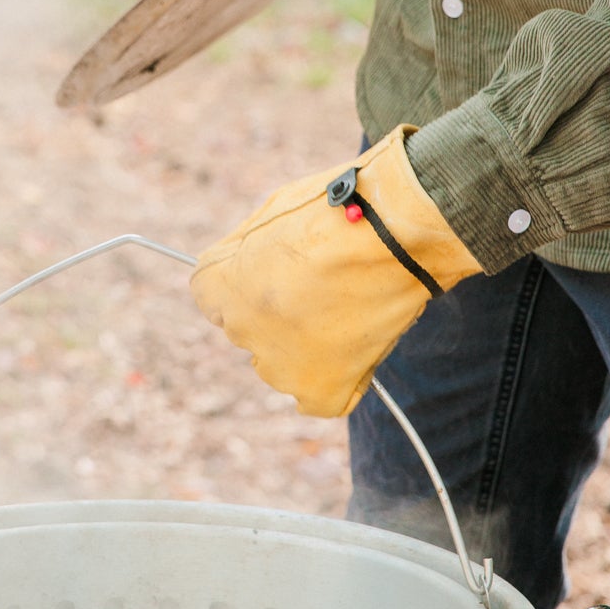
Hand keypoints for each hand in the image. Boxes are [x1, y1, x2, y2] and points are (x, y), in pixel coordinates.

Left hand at [189, 128, 482, 416]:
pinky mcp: (321, 390)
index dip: (245, 277)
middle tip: (322, 287)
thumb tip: (239, 262)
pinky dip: (336, 379)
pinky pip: (317, 397)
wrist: (398, 233)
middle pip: (247, 328)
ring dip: (302, 345)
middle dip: (275, 312)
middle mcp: (242, 331)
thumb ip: (246, 248)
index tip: (274, 268)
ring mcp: (280, 367)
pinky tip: (355, 347)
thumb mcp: (275, 211)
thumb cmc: (342, 212)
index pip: (211, 293)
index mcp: (222, 286)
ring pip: (280, 363)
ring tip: (348, 309)